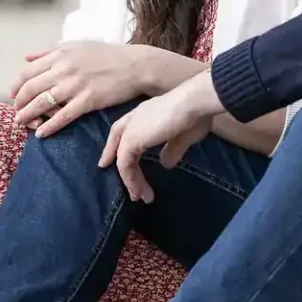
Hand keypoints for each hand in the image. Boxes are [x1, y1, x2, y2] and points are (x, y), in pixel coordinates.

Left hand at [12, 41, 153, 135]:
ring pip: (41, 103)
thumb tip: (26, 57)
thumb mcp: (77, 45)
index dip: (17, 86)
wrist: (135, 66)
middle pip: (30, 89)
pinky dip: (49, 126)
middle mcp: (63, 69)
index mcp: (59, 54)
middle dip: (19, 103)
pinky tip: (41, 134)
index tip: (14, 95)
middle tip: (16, 112)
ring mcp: (75, 86)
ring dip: (27, 116)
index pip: (27, 71)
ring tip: (21, 124)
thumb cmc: (107, 54)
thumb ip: (50, 50)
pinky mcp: (87, 101)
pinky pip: (62, 116)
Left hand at [99, 71, 223, 201]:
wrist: (191, 104)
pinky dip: (130, 180)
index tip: (109, 160)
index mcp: (145, 114)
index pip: (124, 129)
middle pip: (118, 142)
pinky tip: (138, 191)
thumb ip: (172, 150)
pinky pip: (125, 164)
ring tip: (139, 197)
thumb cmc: (193, 115)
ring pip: (123, 158)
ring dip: (131, 180)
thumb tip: (166, 164)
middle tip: (126, 184)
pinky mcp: (131, 140)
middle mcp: (135, 119)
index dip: (116, 144)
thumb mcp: (183, 137)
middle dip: (119, 164)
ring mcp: (131, 129)